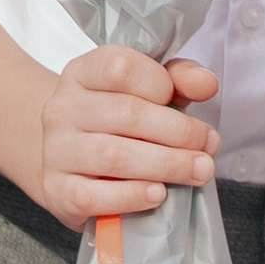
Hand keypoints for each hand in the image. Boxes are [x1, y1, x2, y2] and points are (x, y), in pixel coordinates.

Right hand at [36, 44, 218, 231]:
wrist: (68, 165)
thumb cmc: (115, 126)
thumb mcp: (143, 94)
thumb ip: (177, 81)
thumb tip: (206, 82)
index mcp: (82, 75)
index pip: (120, 66)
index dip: (160, 82)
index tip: (179, 99)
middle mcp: (63, 108)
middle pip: (126, 113)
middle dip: (179, 132)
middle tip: (208, 146)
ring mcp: (56, 150)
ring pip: (113, 156)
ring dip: (167, 165)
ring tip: (199, 171)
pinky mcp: (60, 191)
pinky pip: (95, 196)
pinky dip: (134, 196)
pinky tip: (158, 194)